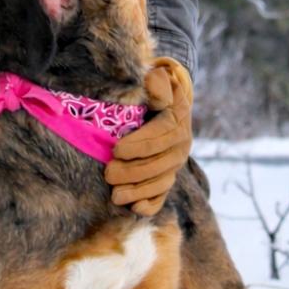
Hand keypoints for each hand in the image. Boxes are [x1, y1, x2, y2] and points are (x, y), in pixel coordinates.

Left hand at [104, 57, 192, 216]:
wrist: (168, 104)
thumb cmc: (154, 90)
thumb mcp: (158, 79)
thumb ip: (157, 81)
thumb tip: (155, 85)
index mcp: (176, 120)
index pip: (159, 136)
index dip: (138, 145)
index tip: (115, 149)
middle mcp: (180, 145)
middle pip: (158, 163)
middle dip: (132, 171)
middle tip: (108, 173)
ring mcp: (175, 163)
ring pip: (160, 182)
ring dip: (138, 191)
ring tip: (115, 195)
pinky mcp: (168, 177)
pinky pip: (163, 195)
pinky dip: (151, 204)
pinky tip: (136, 209)